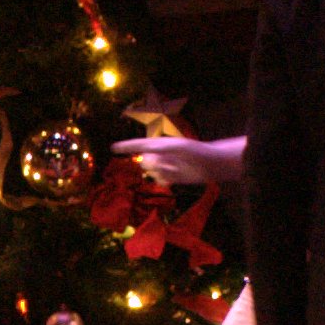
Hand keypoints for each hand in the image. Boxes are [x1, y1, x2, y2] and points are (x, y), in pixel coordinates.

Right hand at [113, 136, 244, 186]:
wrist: (211, 164)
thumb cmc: (196, 151)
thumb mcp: (177, 147)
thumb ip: (160, 148)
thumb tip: (145, 153)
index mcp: (159, 144)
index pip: (138, 145)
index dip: (126, 146)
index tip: (113, 148)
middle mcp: (160, 154)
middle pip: (144, 162)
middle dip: (153, 166)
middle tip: (167, 164)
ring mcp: (165, 166)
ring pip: (151, 173)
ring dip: (160, 173)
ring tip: (176, 170)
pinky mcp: (170, 177)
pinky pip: (158, 181)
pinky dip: (164, 181)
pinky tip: (174, 179)